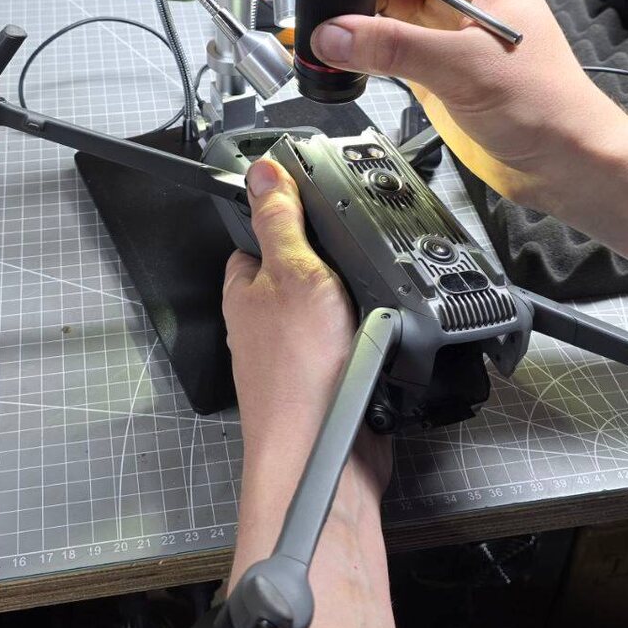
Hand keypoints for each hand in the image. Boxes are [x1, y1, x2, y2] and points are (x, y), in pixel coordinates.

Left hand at [223, 158, 390, 497]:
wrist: (325, 456)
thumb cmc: (298, 374)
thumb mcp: (294, 273)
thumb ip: (280, 221)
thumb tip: (262, 171)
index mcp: (245, 289)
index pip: (260, 233)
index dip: (290, 217)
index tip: (320, 205)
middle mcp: (266, 321)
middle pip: (305, 270)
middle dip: (336, 265)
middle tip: (357, 263)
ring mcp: (298, 353)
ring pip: (336, 308)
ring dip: (359, 304)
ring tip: (372, 305)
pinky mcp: (330, 379)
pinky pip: (356, 343)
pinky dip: (372, 340)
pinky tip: (382, 341)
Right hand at [310, 0, 627, 211]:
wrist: (564, 167)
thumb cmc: (548, 107)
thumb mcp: (463, 67)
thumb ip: (394, 47)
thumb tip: (336, 34)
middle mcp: (467, 0)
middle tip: (320, 12)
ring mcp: (450, 38)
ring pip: (390, 20)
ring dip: (359, 29)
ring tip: (323, 36)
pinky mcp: (437, 73)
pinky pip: (391, 56)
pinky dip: (366, 58)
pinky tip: (342, 58)